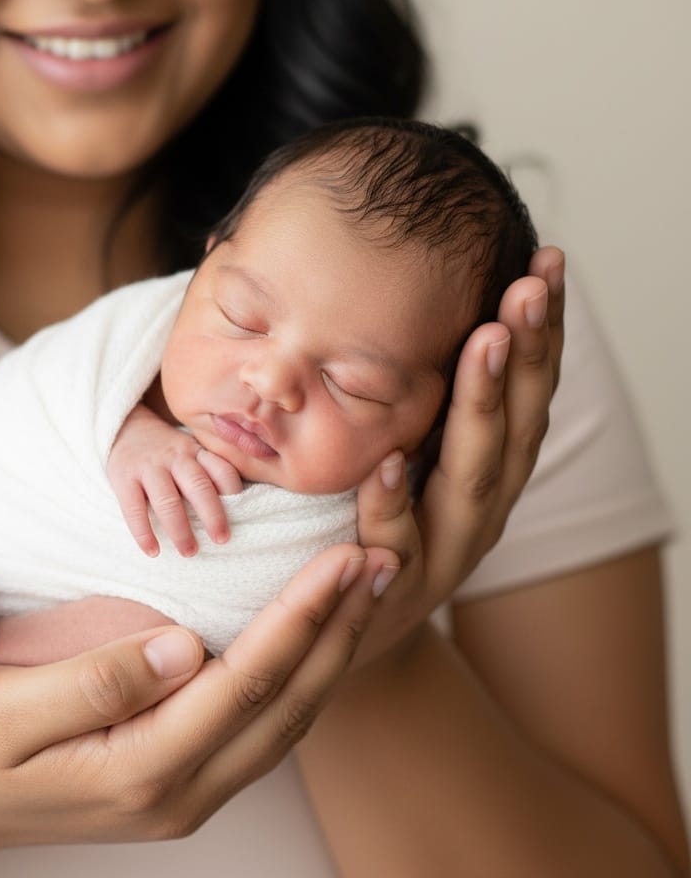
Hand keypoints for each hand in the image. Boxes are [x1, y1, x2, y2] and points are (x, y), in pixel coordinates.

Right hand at [0, 542, 396, 863]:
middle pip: (284, 707)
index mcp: (140, 771)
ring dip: (330, 653)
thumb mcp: (5, 709)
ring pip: (284, 723)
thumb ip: (97, 682)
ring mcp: (185, 795)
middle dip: (338, 630)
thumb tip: (186, 645)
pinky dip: (298, 676)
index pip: (244, 685)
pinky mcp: (181, 780)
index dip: (300, 618)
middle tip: (380, 561)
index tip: (341, 557)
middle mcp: (179, 794)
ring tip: (366, 592)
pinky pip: (260, 729)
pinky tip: (315, 638)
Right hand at [107, 402, 241, 556]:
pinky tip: (153, 551)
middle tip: (222, 540)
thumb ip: (208, 469)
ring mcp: (148, 467)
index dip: (234, 491)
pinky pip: (134, 509)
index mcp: (196, 451)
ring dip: (180, 529)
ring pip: (167, 500)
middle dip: (212, 515)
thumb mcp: (190, 449)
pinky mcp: (123, 478)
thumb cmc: (166, 450)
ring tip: (189, 552)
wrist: (124, 428)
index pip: (221, 468)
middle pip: (198, 486)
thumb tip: (239, 506)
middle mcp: (175, 457)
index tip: (244, 514)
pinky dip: (143, 533)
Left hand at [351, 247, 564, 663]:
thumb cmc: (381, 529)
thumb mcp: (412, 462)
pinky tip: (390, 463)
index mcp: (487, 467)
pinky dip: (395, 503)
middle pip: (512, 424)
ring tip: (485, 341)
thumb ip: (422, 406)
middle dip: (525, 353)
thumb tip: (422, 310)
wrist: (349, 633)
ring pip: (472, 478)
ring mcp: (445, 550)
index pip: (521, 390)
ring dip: (480, 407)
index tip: (547, 262)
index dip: (541, 330)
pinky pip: (395, 542)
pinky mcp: (395, 591)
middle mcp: (481, 506)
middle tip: (529, 286)